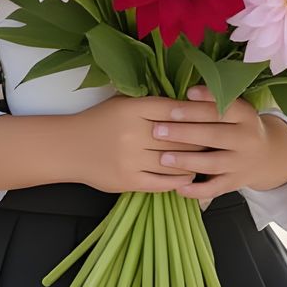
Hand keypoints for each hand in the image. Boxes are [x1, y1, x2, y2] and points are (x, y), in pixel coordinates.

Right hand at [66, 94, 211, 194]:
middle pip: (179, 137)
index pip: (174, 111)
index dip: (196, 115)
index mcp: (132, 109)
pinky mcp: (128, 180)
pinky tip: (189, 175)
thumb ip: (152, 105)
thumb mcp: (123, 104)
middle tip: (217, 139)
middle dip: (201, 139)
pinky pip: (162, 182)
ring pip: (174, 161)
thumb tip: (189, 106)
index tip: (212, 117)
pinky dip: (179, 180)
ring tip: (207, 158)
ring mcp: (131, 159)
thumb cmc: (100, 122)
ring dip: (194, 161)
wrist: (70, 148)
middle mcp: (133, 133)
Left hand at [151, 84, 286, 202]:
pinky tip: (178, 187)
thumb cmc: (238, 126)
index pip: (223, 109)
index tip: (176, 103)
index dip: (200, 105)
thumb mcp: (235, 109)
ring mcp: (242, 163)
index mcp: (246, 116)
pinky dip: (197, 191)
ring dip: (187, 161)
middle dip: (185, 133)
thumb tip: (186, 92)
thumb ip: (214, 101)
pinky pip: (215, 189)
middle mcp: (247, 139)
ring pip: (213, 163)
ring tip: (163, 158)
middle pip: (215, 135)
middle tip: (157, 130)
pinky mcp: (235, 182)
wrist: (267, 155)